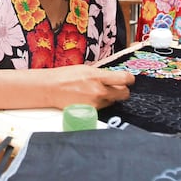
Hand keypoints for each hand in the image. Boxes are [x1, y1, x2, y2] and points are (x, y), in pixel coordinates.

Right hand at [0, 64, 134, 111]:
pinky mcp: (91, 111)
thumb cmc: (66, 76)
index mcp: (98, 76)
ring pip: (113, 101)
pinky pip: (103, 108)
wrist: (51, 88)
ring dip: (110, 97)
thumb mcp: (86, 69)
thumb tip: (115, 77)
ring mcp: (95, 102)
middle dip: (122, 90)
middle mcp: (99, 90)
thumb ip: (102, 74)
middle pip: (124, 93)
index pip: (124, 79)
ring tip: (96, 92)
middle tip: (116, 87)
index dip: (129, 80)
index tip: (128, 79)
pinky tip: (90, 98)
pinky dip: (100, 104)